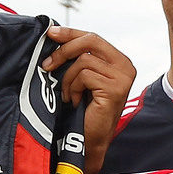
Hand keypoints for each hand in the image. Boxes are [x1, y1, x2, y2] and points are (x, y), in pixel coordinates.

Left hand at [41, 26, 134, 173]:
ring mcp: (122, 78)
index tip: (50, 33)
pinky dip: (74, 88)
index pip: (93, 37)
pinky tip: (76, 101)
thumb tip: (54, 35)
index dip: (70, 33)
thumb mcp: (82, 78)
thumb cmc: (83, 110)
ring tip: (69, 95)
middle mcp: (126, 66)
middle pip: (90, 41)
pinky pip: (84, 76)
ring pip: (83, 61)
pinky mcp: (114, 89)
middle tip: (47, 64)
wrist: (89, 140)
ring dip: (68, 79)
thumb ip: (78, 58)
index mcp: (119, 61)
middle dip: (64, 50)